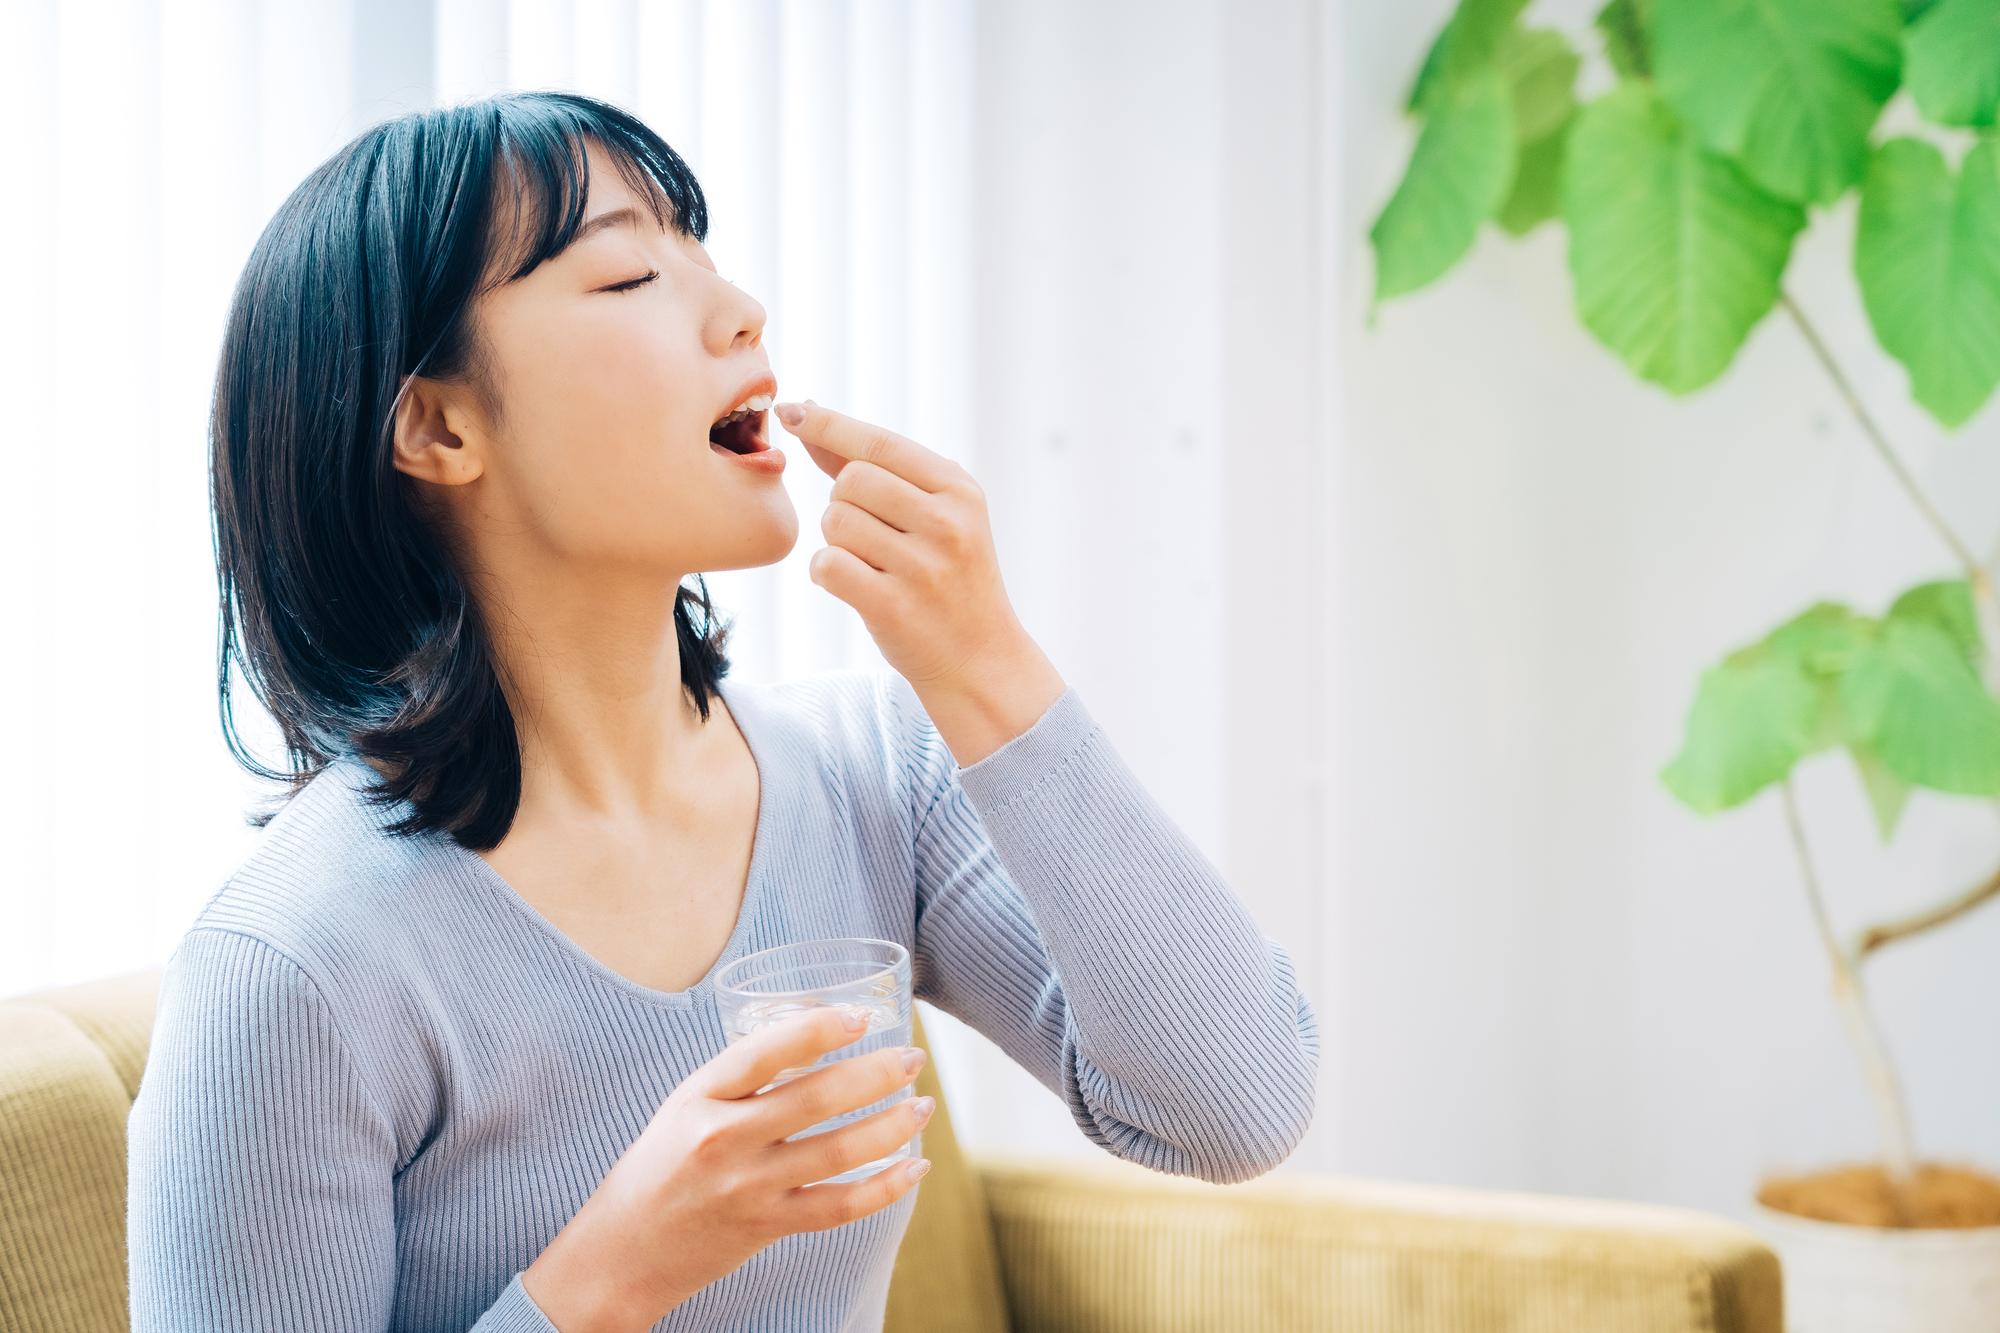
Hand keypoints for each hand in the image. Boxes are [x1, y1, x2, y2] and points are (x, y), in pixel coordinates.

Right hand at [521, 1006, 933, 1331]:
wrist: (621, 1252)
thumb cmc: (661, 1166)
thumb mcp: (687, 1106)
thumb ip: (743, 1078)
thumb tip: (818, 1037)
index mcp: (700, 1096)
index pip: (764, 1051)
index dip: (818, 1029)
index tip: (862, 1016)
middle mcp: (723, 1139)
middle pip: (815, 1098)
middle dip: (876, 1074)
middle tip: (913, 1058)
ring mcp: (747, 1187)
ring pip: (838, 1151)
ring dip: (892, 1125)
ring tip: (922, 1105)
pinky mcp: (766, 1227)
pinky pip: (838, 1206)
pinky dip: (884, 1188)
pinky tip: (914, 1168)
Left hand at [775, 400, 1065, 765]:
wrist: (980, 660)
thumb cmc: (949, 580)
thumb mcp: (939, 517)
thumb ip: (882, 470)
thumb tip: (813, 419)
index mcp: (960, 490)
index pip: (879, 443)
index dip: (829, 424)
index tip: (792, 411)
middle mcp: (948, 523)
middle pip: (851, 481)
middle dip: (843, 504)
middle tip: (871, 536)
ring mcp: (923, 567)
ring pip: (835, 523)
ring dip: (837, 542)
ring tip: (871, 564)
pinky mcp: (894, 607)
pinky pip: (827, 565)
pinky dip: (828, 573)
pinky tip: (854, 586)